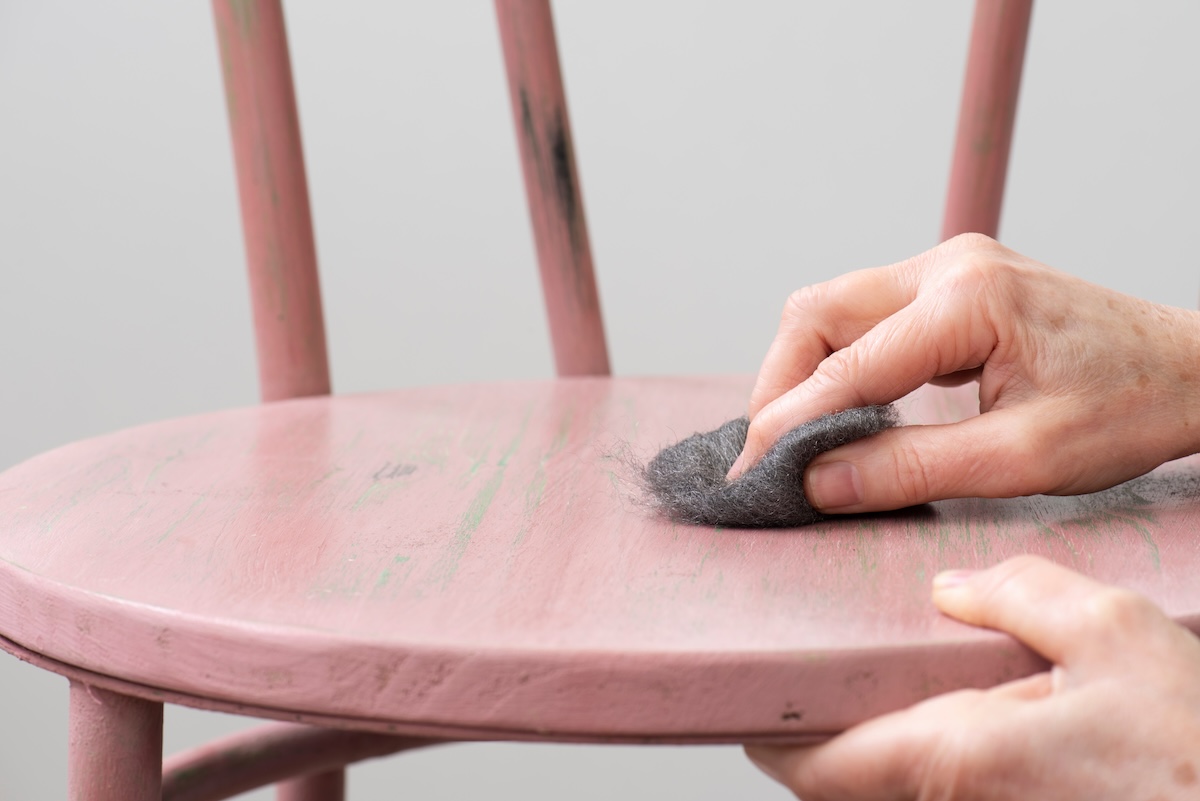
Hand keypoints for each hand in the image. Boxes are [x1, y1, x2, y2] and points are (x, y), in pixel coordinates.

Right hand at [728, 234, 1199, 512]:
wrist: (1193, 370)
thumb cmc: (1129, 408)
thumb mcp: (1021, 457)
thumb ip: (910, 468)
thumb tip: (818, 483)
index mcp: (967, 300)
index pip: (845, 366)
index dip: (788, 424)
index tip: (752, 475)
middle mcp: (946, 266)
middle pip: (817, 313)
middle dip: (778, 385)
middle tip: (767, 455)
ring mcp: (947, 268)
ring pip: (833, 309)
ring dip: (803, 372)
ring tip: (797, 438)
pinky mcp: (950, 284)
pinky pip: (866, 317)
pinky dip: (838, 364)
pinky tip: (842, 410)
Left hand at [745, 556, 1199, 799]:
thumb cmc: (1189, 746)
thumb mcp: (1113, 635)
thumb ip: (1021, 597)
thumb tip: (953, 590)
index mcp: (956, 756)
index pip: (817, 762)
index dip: (769, 731)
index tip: (742, 694)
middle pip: (840, 780)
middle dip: (808, 730)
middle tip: (795, 669)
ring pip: (883, 788)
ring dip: (857, 740)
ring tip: (854, 675)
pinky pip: (930, 788)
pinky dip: (906, 748)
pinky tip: (930, 701)